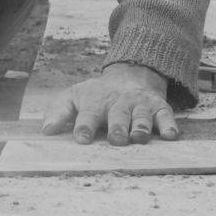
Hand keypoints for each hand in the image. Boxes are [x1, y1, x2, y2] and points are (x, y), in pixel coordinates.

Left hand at [41, 63, 178, 145]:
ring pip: (142, 116)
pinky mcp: (159, 107)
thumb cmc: (96, 95)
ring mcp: (140, 105)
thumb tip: (46, 131)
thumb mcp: (73, 97)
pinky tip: (170, 135)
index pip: (88, 113)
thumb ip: (58, 112)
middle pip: (118, 115)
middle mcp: (118, 103)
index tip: (82, 138)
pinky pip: (166, 116)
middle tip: (116, 139)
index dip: (85, 126)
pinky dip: (169, 125)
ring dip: (141, 127)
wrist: (129, 76)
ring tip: (139, 137)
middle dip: (117, 127)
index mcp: (95, 101)